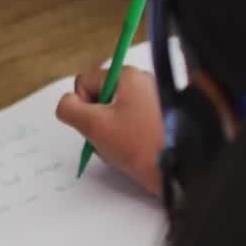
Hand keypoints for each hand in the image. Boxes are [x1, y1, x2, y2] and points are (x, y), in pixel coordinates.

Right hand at [55, 66, 164, 195]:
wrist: (180, 169)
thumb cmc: (140, 146)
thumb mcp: (94, 126)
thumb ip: (69, 109)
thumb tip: (66, 103)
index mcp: (127, 76)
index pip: (85, 82)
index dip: (82, 106)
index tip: (96, 124)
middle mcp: (142, 81)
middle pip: (100, 98)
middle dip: (97, 121)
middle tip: (110, 139)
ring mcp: (152, 99)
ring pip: (113, 112)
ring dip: (110, 132)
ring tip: (124, 148)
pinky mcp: (159, 117)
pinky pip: (130, 122)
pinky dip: (126, 137)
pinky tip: (134, 150)